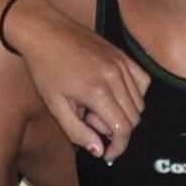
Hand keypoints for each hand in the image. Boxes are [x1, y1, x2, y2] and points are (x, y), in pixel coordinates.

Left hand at [0, 0, 146, 157]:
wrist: (43, 31)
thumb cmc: (44, 68)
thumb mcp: (55, 106)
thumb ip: (78, 132)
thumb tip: (99, 150)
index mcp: (98, 92)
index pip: (123, 129)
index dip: (118, 148)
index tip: (107, 154)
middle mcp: (115, 77)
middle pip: (134, 118)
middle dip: (117, 130)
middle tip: (91, 123)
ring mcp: (122, 64)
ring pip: (140, 102)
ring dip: (124, 113)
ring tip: (97, 107)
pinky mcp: (123, 55)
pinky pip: (142, 82)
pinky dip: (134, 95)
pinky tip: (113, 94)